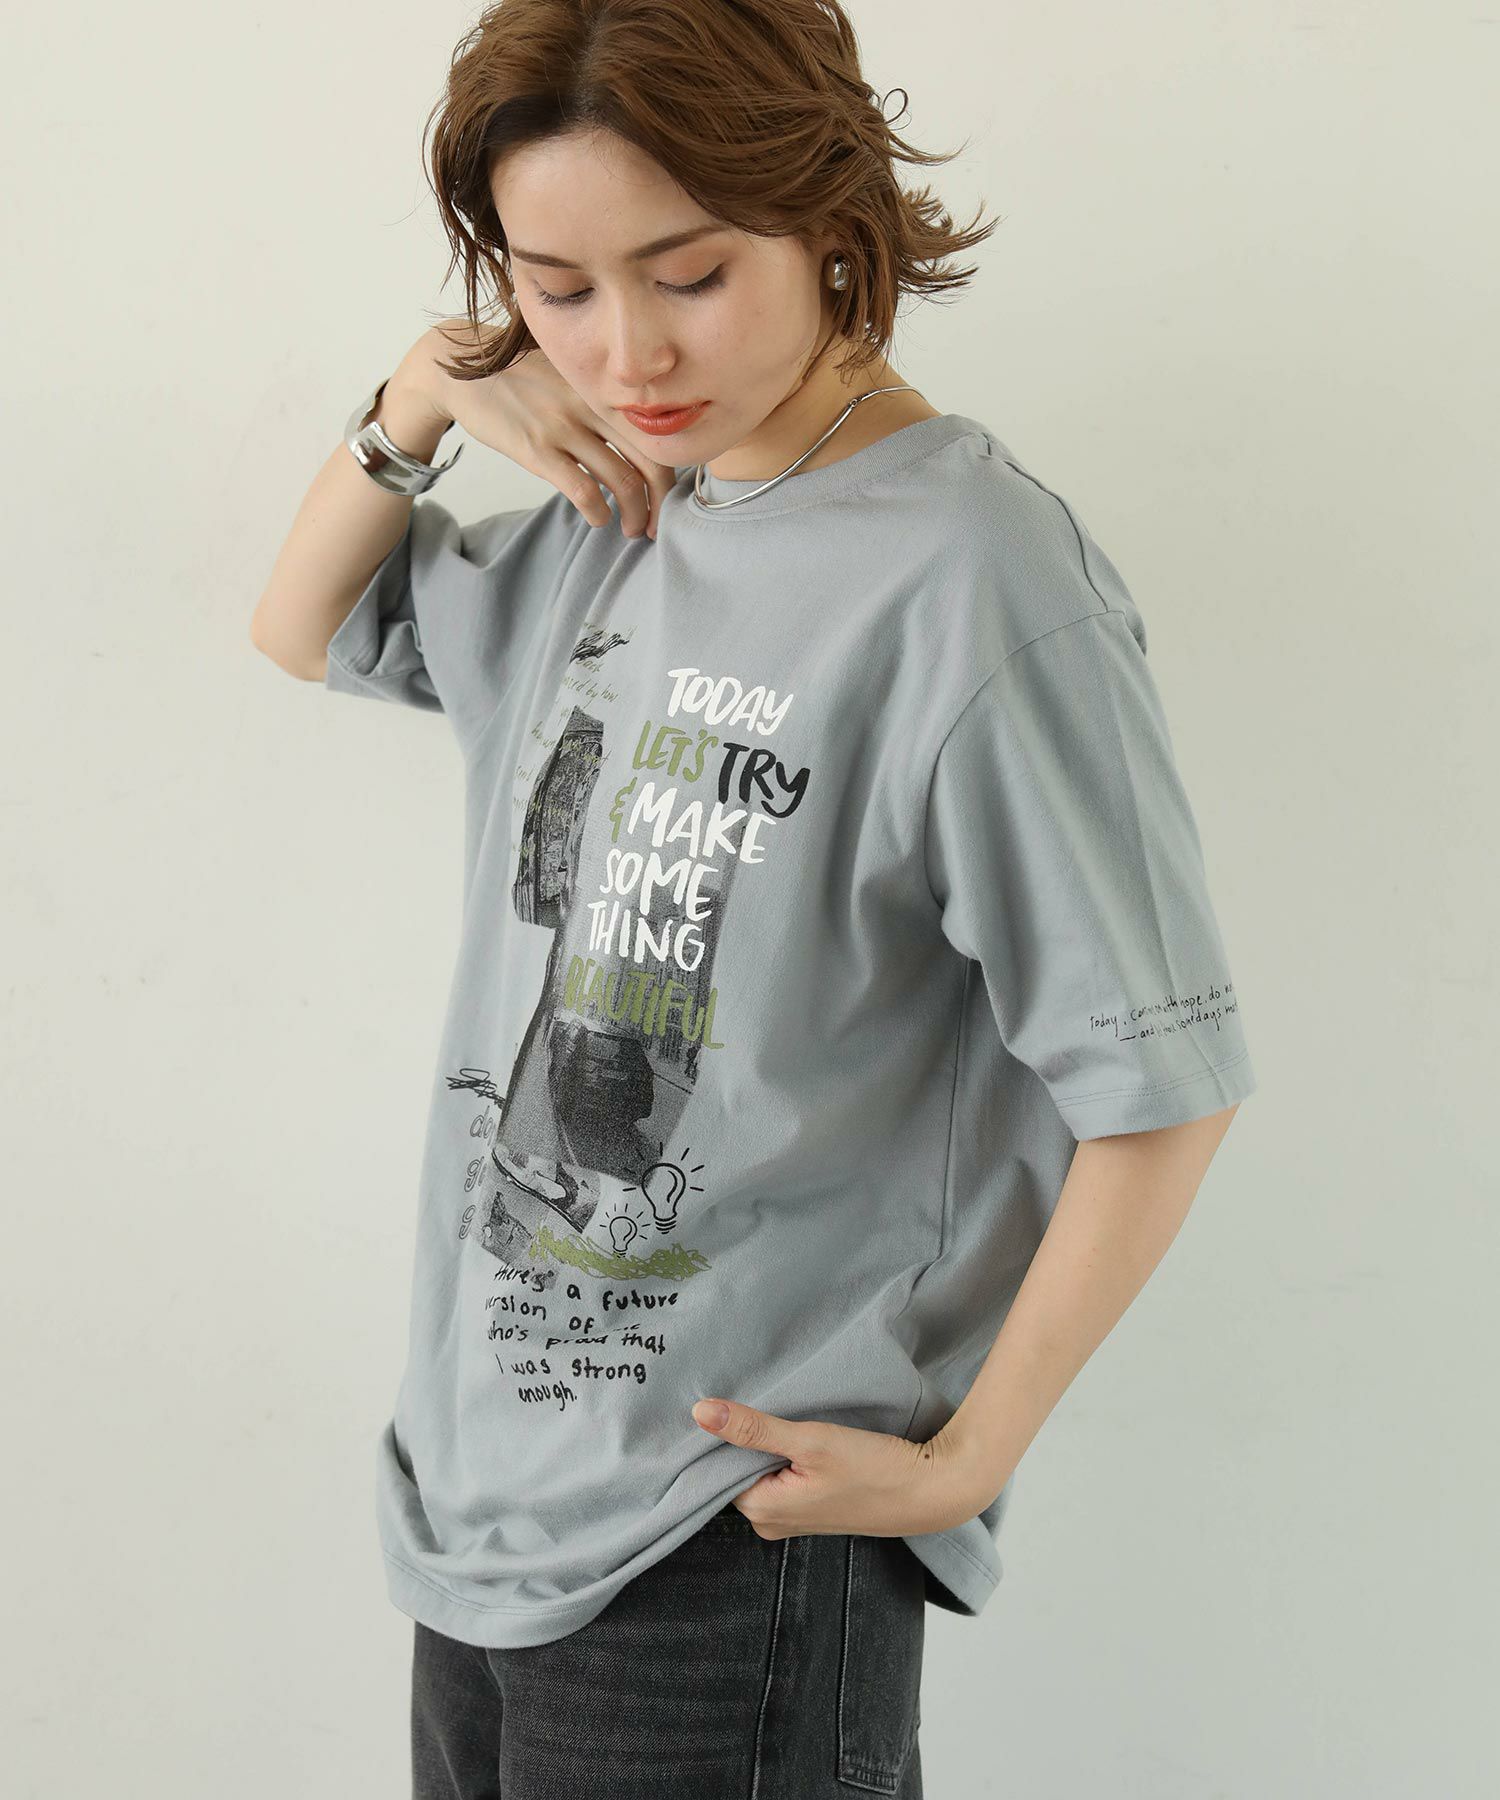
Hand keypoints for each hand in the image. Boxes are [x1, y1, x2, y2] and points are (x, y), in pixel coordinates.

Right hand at [407, 318, 676, 540]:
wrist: (459, 369)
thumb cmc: (516, 376)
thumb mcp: (566, 375)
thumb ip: (599, 400)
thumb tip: (636, 433)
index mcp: (603, 389)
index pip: (657, 433)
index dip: (670, 473)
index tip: (666, 498)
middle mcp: (592, 406)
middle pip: (650, 460)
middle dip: (659, 502)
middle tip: (655, 525)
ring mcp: (564, 428)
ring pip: (623, 481)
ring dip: (634, 515)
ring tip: (631, 529)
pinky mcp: (536, 450)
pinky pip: (583, 490)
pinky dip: (599, 513)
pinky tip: (598, 519)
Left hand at [690, 1396, 987, 1539]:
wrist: (930, 1491)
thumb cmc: (875, 1470)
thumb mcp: (811, 1440)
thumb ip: (755, 1428)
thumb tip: (700, 1412)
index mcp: (762, 1511)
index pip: (716, 1467)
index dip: (720, 1433)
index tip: (720, 1398)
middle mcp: (771, 1522)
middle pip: (737, 1469)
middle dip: (742, 1436)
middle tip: (750, 1397)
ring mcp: (793, 1517)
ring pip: (761, 1470)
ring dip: (766, 1442)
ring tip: (778, 1410)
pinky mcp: (813, 1507)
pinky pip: (782, 1475)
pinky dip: (785, 1452)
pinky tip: (797, 1431)